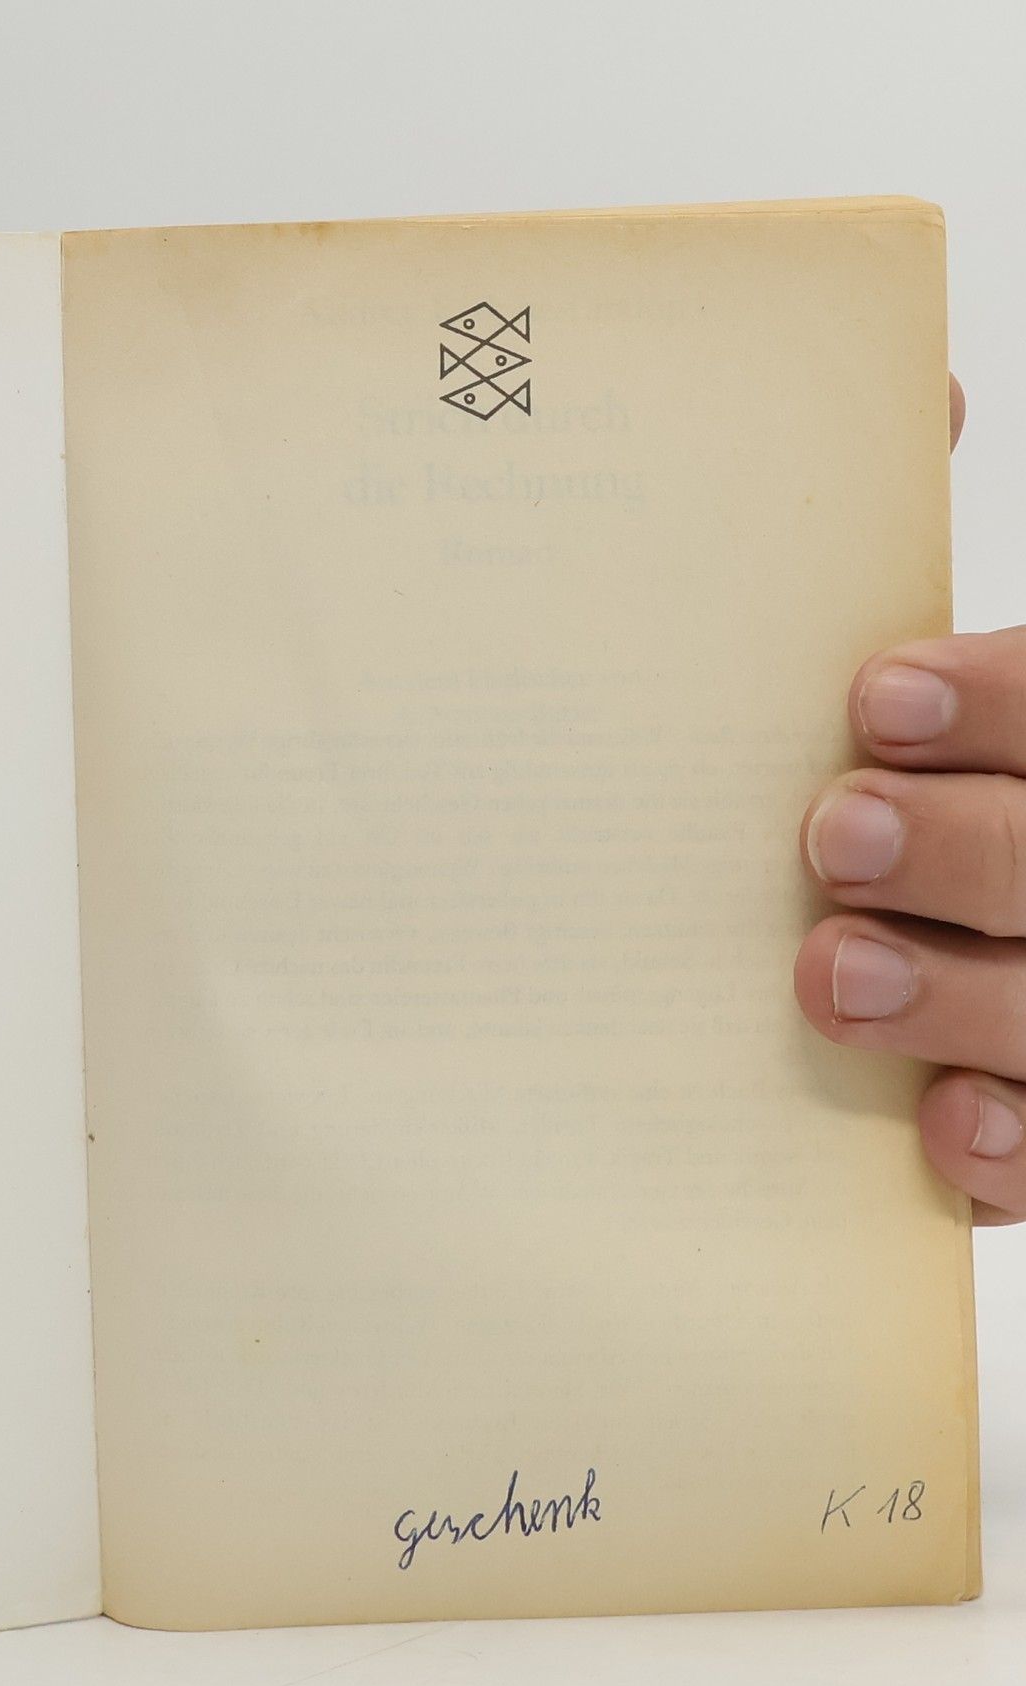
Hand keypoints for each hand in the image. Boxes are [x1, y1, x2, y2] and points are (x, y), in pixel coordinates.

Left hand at [792, 377, 1025, 1222]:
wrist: (895, 879)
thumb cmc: (907, 769)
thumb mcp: (918, 675)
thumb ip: (897, 541)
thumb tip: (922, 390)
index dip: (1002, 700)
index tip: (871, 699)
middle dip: (969, 848)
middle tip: (828, 835)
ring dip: (969, 997)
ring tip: (829, 973)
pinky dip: (1014, 1145)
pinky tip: (940, 1130)